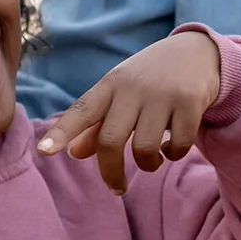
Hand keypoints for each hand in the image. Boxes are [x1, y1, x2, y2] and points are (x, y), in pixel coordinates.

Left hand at [34, 30, 221, 194]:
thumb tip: (75, 154)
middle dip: (111, 172)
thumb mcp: (120, 94)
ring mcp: (162, 95)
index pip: (81, 111)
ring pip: (144, 148)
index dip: (61, 132)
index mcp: (110, 86)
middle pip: (110, 140)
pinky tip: (171, 148)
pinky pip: (177, 145)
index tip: (43, 152)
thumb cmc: (148, 78)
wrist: (196, 51)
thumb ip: (97, 124)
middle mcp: (133, 89)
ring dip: (148, 165)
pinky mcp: (190, 102)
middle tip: (117, 188)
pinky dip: (173, 155)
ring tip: (152, 161)